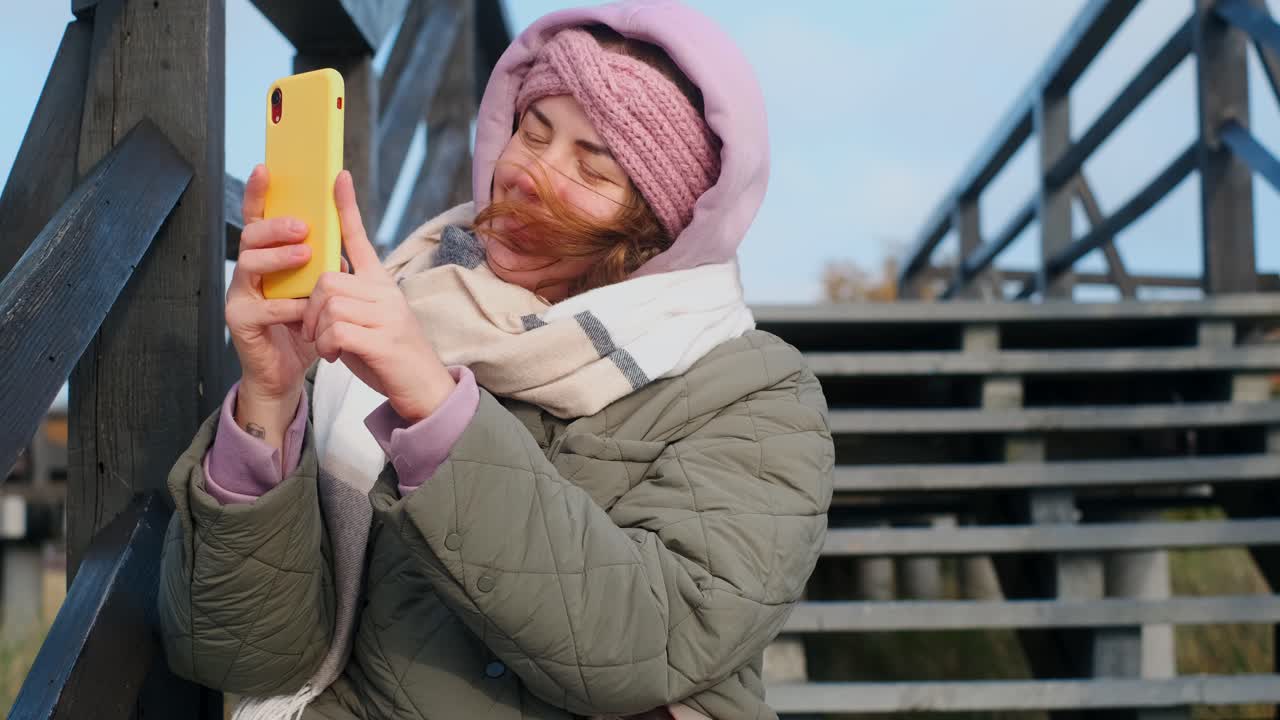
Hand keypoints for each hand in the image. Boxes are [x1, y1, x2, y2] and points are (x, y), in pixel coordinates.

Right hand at [226, 164, 349, 402]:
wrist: (286, 372)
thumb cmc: (302, 327)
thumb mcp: (317, 290)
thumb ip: (324, 265)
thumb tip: (341, 240)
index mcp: (266, 259)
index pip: (258, 220)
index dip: (258, 194)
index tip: (265, 168)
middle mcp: (247, 273)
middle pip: (250, 236)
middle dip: (274, 226)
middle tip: (301, 225)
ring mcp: (239, 296)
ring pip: (248, 265)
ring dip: (279, 258)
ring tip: (305, 256)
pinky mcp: (240, 321)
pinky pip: (262, 307)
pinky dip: (287, 306)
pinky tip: (304, 308)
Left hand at [302, 170, 455, 421]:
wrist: (426, 392)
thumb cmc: (391, 359)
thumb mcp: (369, 322)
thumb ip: (350, 300)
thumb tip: (323, 286)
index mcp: (382, 285)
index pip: (362, 238)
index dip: (347, 208)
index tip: (338, 177)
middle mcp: (386, 294)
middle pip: (328, 278)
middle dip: (312, 307)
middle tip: (317, 333)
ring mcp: (387, 315)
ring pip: (330, 303)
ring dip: (318, 330)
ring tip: (330, 348)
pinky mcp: (383, 340)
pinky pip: (336, 329)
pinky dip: (328, 345)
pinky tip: (337, 357)